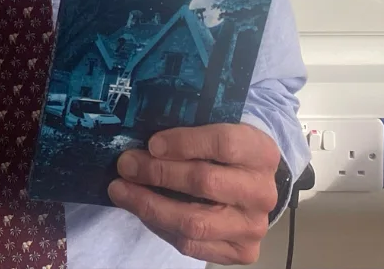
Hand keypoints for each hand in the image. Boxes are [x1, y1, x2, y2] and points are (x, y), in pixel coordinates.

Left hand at [108, 124, 285, 265]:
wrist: (252, 186)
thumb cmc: (227, 156)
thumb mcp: (218, 132)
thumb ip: (189, 134)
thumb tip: (143, 143)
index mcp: (262, 153)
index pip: (224, 144)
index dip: (184, 143)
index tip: (152, 144)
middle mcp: (262, 192)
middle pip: (205, 182)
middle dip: (158, 173)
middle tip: (127, 165)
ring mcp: (252, 226)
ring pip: (194, 222)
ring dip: (150, 205)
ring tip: (122, 190)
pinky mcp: (240, 251)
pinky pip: (190, 245)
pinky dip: (160, 226)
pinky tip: (142, 210)